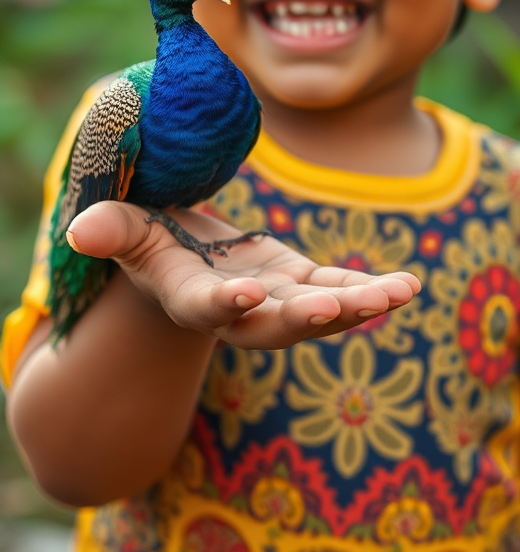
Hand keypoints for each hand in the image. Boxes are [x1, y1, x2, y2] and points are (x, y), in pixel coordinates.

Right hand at [67, 201, 419, 348]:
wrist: (183, 257)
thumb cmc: (148, 240)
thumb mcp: (127, 231)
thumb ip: (111, 230)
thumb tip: (80, 228)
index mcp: (189, 297)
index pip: (205, 307)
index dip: (225, 303)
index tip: (248, 294)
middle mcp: (238, 310)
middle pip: (273, 323)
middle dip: (306, 316)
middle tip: (337, 308)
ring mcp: (276, 299)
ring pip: (318, 310)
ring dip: (357, 305)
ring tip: (398, 293)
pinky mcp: (302, 282)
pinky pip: (339, 288)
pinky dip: (370, 289)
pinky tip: (407, 287)